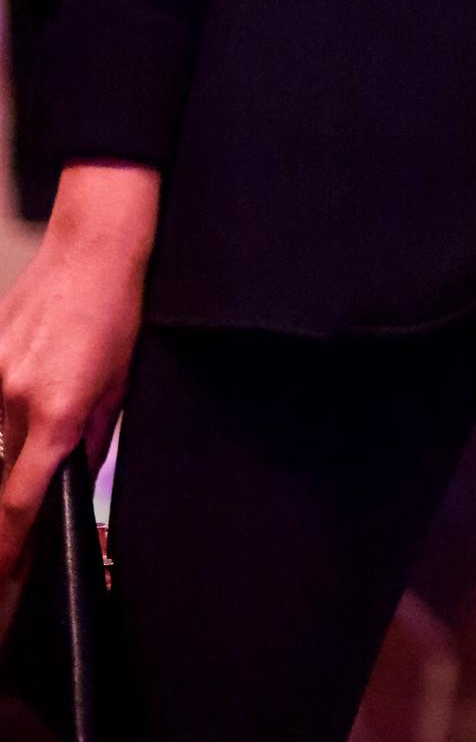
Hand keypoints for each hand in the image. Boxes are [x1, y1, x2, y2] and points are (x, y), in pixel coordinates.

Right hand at [0, 167, 158, 578]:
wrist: (94, 244)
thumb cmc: (118, 310)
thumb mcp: (121, 386)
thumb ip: (92, 442)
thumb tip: (70, 482)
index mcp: (58, 414)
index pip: (20, 504)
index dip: (10, 548)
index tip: (7, 574)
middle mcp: (16, 398)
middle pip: (8, 470)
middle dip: (27, 479)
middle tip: (51, 467)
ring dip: (23, 431)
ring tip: (61, 389)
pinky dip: (12, 399)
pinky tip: (45, 368)